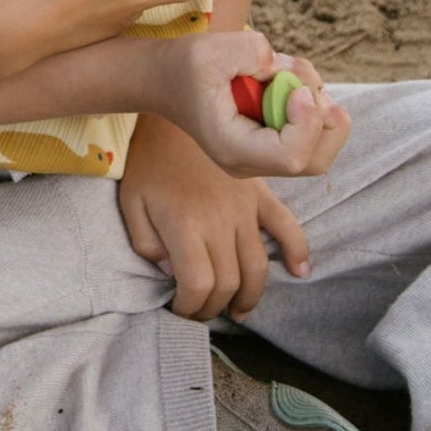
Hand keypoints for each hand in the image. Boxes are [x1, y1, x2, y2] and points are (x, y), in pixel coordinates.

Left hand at [119, 114, 310, 321]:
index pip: (199, 285)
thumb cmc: (147, 163)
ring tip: (238, 311)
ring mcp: (244, 209)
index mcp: (185, 226)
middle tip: (202, 313)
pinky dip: (297, 251)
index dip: (190, 307)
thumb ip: (146, 243)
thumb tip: (171, 274)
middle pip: (229, 284)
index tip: (180, 311)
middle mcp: (220, 222)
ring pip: (257, 267)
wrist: (173, 117)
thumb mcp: (130, 203)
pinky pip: (287, 227)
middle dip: (215, 308)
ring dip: (251, 296)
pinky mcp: (259, 195)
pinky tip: (299, 271)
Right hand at [147, 31, 351, 177]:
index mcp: (231, 147)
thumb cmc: (182, 66)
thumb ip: (253, 50)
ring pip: (320, 149)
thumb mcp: (210, 48)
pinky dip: (312, 107)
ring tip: (289, 77)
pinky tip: (286, 85)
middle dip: (325, 118)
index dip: (308, 120)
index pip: (291, 156)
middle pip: (315, 160)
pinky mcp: (269, 144)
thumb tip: (286, 68)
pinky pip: (311, 136)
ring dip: (320, 108)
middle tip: (305, 85)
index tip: (295, 86)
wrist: (163, 78)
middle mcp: (249, 162)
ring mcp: (261, 157)